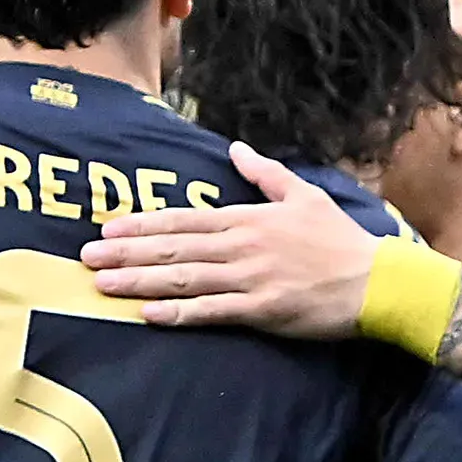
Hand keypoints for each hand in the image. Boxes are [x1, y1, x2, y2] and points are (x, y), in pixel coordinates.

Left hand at [84, 142, 378, 336]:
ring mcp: (251, 279)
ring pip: (184, 279)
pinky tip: (149, 314)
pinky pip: (212, 312)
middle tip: (86, 259)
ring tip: (104, 285)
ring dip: (140, 281)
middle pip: (174, 248)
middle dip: (127, 253)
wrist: (375, 280)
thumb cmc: (340, 239)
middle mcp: (242, 246)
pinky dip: (179, 312)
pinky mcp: (262, 310)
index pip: (184, 220)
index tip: (108, 229)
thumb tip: (237, 148)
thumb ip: (266, 173)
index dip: (143, 224)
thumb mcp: (305, 194)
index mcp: (249, 219)